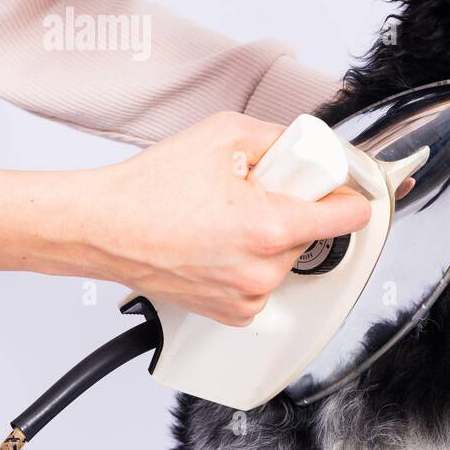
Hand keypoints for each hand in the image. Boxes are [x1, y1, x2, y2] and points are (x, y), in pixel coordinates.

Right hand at [0, 112, 371, 325]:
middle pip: (314, 234)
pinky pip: (265, 282)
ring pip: (289, 258)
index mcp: (271, 227)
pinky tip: (218, 244)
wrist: (99, 229)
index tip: (345, 188)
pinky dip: (251, 263)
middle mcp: (264, 270)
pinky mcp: (235, 315)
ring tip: (226, 218)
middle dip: (294, 209)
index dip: (349, 194)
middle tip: (255, 192)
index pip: (348, 216)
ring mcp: (249, 298)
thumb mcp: (223, 135)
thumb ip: (279, 137)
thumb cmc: (147, 188)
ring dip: (272, 237)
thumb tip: (308, 148)